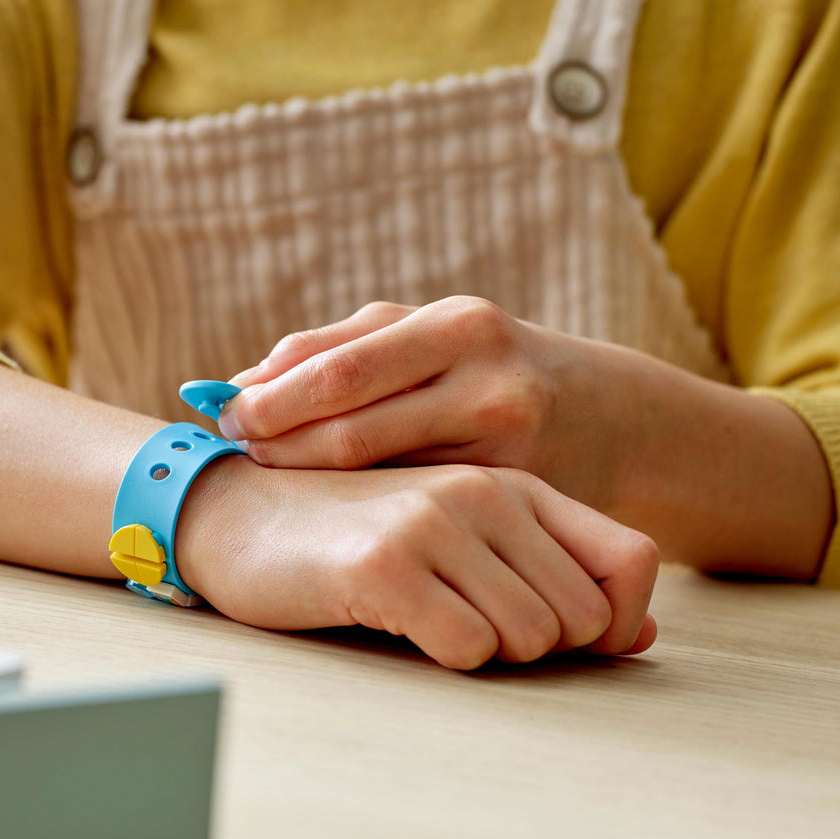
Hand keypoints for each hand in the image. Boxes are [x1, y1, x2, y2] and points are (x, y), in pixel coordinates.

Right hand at [174, 457, 658, 670]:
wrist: (234, 516)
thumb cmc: (351, 539)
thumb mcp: (460, 541)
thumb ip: (547, 574)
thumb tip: (639, 637)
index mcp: (514, 482)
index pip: (634, 559)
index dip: (615, 620)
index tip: (564, 642)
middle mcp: (485, 492)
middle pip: (583, 616)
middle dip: (537, 646)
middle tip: (466, 626)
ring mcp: (435, 521)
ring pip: (531, 637)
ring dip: (484, 652)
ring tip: (425, 619)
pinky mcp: (385, 562)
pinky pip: (467, 647)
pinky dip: (441, 657)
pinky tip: (394, 623)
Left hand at [218, 297, 623, 511]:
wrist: (617, 420)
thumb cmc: (492, 367)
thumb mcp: (430, 334)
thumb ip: (339, 349)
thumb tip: (240, 380)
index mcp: (456, 328)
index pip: (337, 371)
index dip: (269, 400)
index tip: (222, 413)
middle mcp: (486, 384)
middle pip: (350, 431)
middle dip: (276, 443)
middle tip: (232, 450)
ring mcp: (506, 450)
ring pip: (376, 478)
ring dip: (305, 476)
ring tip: (262, 473)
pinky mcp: (517, 503)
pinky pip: (415, 510)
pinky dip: (357, 505)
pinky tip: (322, 506)